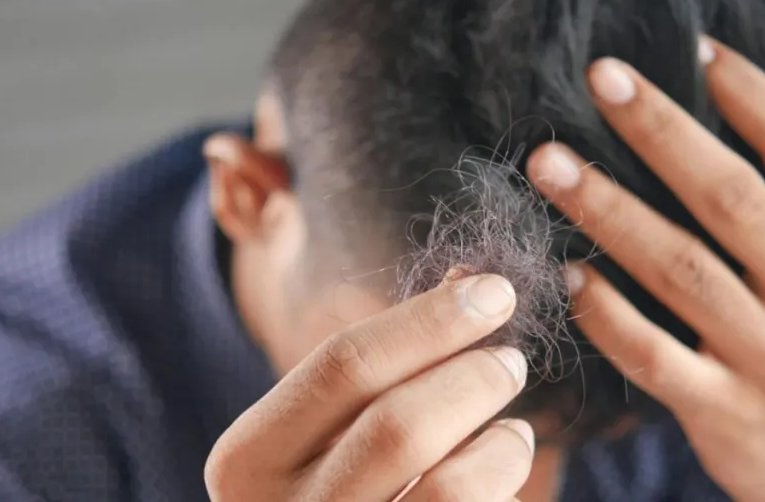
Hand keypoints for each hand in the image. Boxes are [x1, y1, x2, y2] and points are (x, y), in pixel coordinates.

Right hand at [204, 275, 534, 500]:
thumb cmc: (338, 486)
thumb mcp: (331, 429)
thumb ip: (387, 362)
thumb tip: (468, 283)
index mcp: (249, 459)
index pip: (343, 365)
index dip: (430, 321)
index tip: (494, 291)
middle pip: (398, 426)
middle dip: (472, 379)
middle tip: (509, 361)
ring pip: (449, 489)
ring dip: (501, 448)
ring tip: (515, 434)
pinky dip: (501, 492)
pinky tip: (502, 481)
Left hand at [526, 39, 764, 501]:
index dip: (748, 91)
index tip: (692, 48)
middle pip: (730, 196)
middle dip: (658, 130)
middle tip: (598, 78)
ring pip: (679, 269)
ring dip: (608, 210)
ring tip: (548, 163)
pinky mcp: (721, 408)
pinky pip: (652, 355)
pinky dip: (607, 314)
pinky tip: (567, 273)